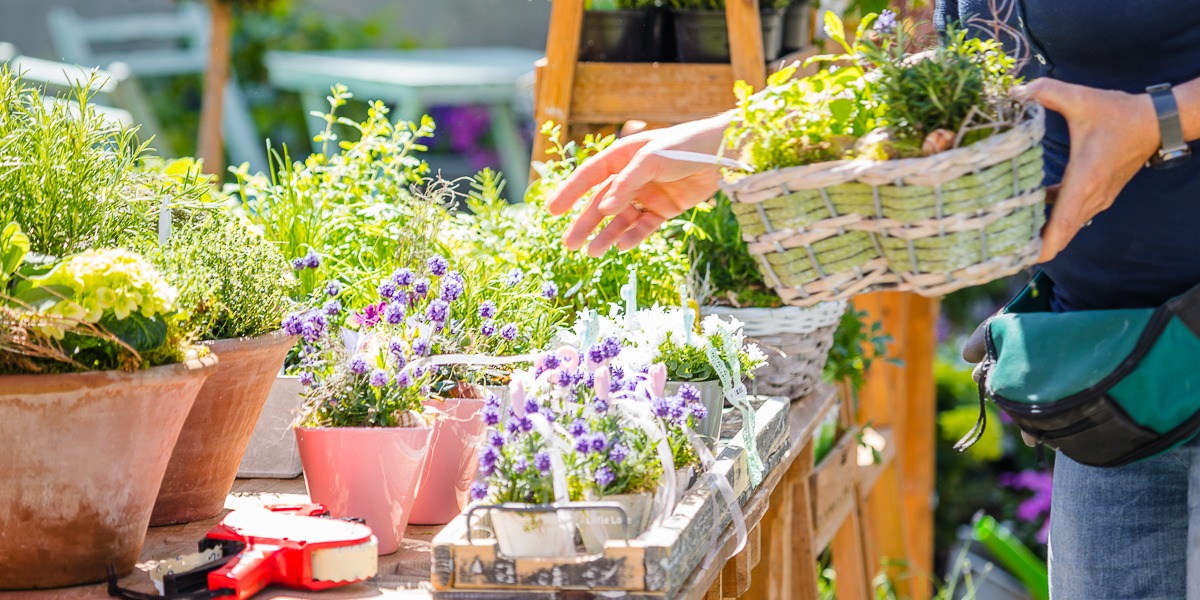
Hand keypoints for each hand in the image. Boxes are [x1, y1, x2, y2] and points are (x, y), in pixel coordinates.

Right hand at [546, 115, 729, 256]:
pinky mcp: (664, 209)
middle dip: (584, 223)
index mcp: (622, 157)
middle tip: (569, 244)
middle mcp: (631, 177)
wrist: (721, 154)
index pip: (589, 176)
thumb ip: (626, 184)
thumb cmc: (683, 146)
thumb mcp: (651, 159)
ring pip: (620, 219)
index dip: (569, 192)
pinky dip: (632, 237)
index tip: (552, 211)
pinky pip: (643, 226)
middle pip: (601, 203)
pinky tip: (620, 247)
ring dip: (606, 235)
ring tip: (592, 252)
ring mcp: (647, 194)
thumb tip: (604, 210)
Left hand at [1016, 79, 1160, 262]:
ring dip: (1046, 233)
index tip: (1024, 259)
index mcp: (1084, 180)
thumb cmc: (1118, 113)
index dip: (1044, 245)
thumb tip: (1015, 90)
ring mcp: (1098, 198)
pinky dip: (1056, 218)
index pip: (1062, 225)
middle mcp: (1092, 196)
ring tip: (1013, 234)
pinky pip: (1074, 215)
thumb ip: (1046, 92)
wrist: (1156, 122)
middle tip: (1006, 250)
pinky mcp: (1100, 195)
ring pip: (1069, 226)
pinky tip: (1034, 207)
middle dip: (1037, 246)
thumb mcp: (1080, 98)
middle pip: (1062, 234)